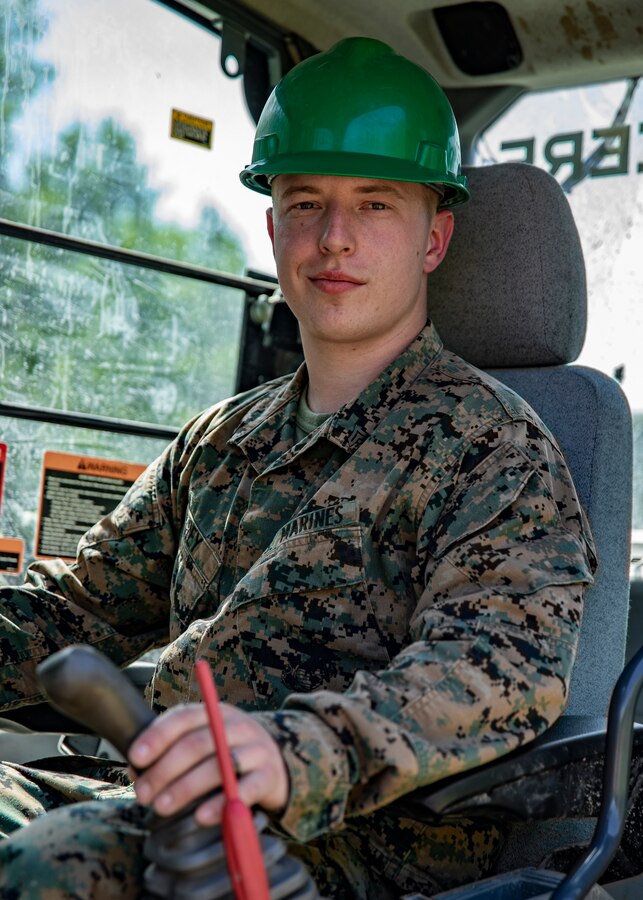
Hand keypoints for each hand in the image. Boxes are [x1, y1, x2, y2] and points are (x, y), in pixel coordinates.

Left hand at [128, 702, 289, 825]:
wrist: (275, 764)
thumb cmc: (227, 753)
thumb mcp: (203, 743)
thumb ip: (170, 751)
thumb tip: (134, 769)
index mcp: (215, 713)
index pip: (184, 717)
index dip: (157, 736)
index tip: (135, 758)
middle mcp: (236, 726)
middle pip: (197, 743)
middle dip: (165, 769)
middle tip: (143, 794)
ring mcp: (255, 749)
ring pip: (218, 765)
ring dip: (185, 787)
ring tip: (162, 807)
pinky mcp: (268, 776)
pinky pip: (245, 789)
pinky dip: (220, 803)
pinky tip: (200, 816)